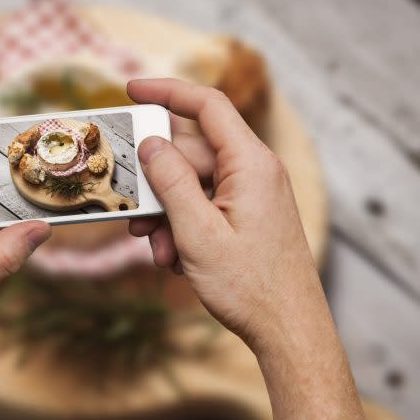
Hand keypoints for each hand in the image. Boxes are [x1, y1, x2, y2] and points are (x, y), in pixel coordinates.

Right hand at [127, 78, 323, 347]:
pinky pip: (205, 206)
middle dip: (158, 185)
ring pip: (193, 185)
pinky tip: (176, 259)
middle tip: (135, 216)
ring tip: (159, 251)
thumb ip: (171, 182)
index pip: (207, 106)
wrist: (288, 329)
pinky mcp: (247, 216)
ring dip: (167, 214)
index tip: (132, 90)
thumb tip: (151, 143)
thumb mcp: (197, 232)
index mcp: (250, 164)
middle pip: (191, 154)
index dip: (167, 91)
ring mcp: (252, 195)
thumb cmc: (250, 286)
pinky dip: (184, 227)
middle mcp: (254, 172)